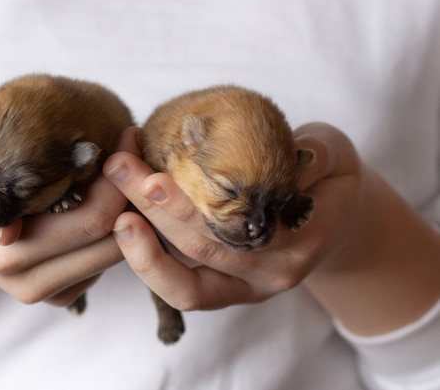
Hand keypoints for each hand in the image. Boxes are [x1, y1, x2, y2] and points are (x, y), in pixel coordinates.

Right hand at [0, 130, 128, 325]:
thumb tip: (4, 234)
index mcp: (6, 254)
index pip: (91, 222)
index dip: (118, 179)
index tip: (126, 134)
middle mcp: (31, 281)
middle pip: (113, 240)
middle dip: (132, 190)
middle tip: (132, 141)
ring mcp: (49, 289)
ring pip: (117, 253)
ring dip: (130, 207)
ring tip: (126, 158)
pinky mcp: (62, 289)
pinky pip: (107, 261)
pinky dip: (120, 226)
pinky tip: (110, 188)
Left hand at [104, 123, 439, 334]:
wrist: (331, 215)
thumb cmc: (327, 178)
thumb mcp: (334, 156)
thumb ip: (319, 154)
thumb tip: (299, 151)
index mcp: (298, 242)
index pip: (235, 227)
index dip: (190, 206)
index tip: (152, 177)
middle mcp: (268, 275)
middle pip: (199, 248)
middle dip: (151, 208)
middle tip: (118, 167)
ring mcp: (242, 289)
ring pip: (181, 280)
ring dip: (139, 241)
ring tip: (109, 200)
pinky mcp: (221, 292)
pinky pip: (180, 291)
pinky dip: (148, 265)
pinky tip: (124, 226)